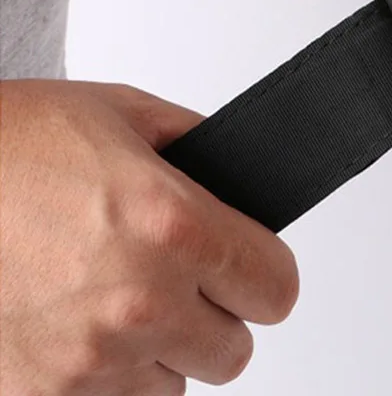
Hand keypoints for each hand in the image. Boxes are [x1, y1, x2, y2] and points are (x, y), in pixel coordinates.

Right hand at [0, 80, 298, 394]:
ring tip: (119, 296)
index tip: (250, 266)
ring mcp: (86, 360)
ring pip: (174, 386)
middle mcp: (138, 301)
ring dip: (161, 351)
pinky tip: (82, 326)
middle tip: (182, 279)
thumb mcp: (126, 112)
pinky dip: (110, 377)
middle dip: (217, 314)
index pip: (276, 288)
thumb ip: (200, 144)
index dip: (267, 274)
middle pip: (234, 350)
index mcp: (173, 225)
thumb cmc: (15, 141)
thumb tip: (244, 174)